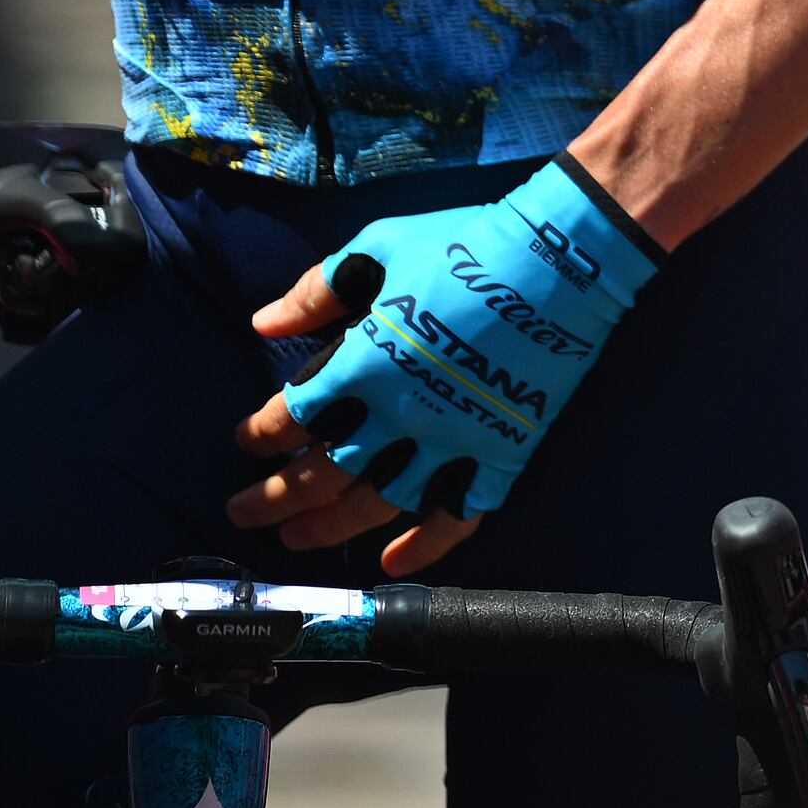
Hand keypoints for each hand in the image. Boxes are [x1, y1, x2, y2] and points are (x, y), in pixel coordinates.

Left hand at [229, 151, 661, 577]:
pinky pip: (459, 516)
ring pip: (376, 505)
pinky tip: (392, 562)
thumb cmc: (467, 245)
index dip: (261, 435)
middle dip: (272, 499)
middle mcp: (397, 414)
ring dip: (327, 529)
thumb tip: (264, 325)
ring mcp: (451, 440)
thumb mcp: (380, 248)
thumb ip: (317, 291)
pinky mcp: (500, 452)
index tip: (247, 441)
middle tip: (243, 513)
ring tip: (295, 541)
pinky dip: (424, 546)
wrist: (564, 259)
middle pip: (319, 475)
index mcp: (362, 362)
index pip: (290, 417)